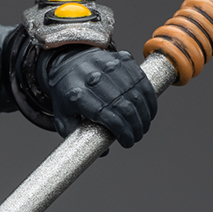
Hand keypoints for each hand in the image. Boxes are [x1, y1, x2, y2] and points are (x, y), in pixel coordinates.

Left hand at [39, 47, 157, 147]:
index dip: (122, 132)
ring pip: (136, 95)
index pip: (108, 117)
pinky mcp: (122, 59)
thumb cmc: (67, 92)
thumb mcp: (62, 116)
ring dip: (145, 115)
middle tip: (137, 137)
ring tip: (143, 127)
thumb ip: (77, 136)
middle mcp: (94, 78)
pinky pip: (142, 80)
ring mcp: (109, 66)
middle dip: (136, 127)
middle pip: (125, 107)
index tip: (127, 142)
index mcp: (77, 94)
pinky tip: (149, 111)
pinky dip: (149, 98)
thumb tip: (104, 152)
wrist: (68, 60)